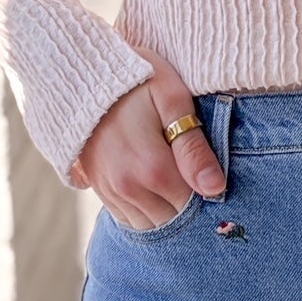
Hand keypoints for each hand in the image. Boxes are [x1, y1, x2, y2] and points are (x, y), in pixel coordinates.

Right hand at [66, 50, 225, 229]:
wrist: (83, 75)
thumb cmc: (137, 80)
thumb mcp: (172, 100)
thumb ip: (193, 147)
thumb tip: (215, 188)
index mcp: (152, 168)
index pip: (193, 204)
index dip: (210, 193)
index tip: (218, 177)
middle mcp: (128, 188)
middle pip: (172, 219)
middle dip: (190, 207)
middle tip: (201, 180)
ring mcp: (110, 191)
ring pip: (150, 225)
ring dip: (168, 212)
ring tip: (179, 182)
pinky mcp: (98, 189)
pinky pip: (128, 219)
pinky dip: (146, 212)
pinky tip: (157, 189)